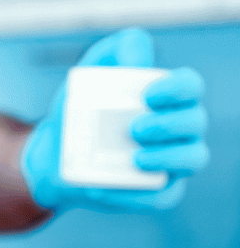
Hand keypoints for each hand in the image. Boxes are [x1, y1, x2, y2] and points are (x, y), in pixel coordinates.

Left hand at [22, 28, 208, 211]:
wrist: (53, 155)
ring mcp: (170, 163)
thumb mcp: (90, 71)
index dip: (178, 89)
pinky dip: (137, 195)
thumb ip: (116, 50)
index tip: (146, 95)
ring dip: (169, 158)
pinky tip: (105, 188)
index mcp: (169, 98)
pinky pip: (162, 198)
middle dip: (170, 124)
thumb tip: (138, 61)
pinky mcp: (155, 193)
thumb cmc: (79, 110)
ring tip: (135, 158)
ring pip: (193, 159)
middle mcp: (178, 130)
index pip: (190, 87)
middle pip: (195, 122)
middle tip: (134, 128)